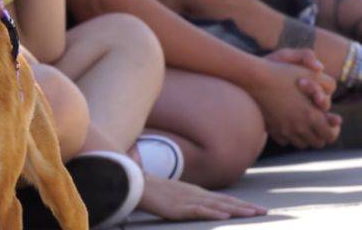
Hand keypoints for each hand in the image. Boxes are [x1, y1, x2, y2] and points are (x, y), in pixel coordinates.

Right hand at [139, 174, 266, 220]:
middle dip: (246, 207)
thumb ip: (177, 195)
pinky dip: (213, 213)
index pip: (222, 198)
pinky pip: (199, 211)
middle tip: (266, 212)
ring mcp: (187, 200)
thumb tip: (182, 198)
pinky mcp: (178, 208)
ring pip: (217, 206)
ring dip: (236, 210)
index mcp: (193, 192)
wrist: (133, 182)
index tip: (256, 208)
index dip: (239, 203)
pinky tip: (225, 216)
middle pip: (225, 201)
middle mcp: (194, 194)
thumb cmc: (148, 187)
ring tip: (253, 214)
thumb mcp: (167, 193)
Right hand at [251, 59, 340, 148]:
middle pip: (317, 143)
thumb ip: (328, 84)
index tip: (329, 121)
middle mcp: (299, 127)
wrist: (254, 78)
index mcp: (312, 115)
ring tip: (303, 124)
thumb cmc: (282, 73)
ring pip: (301, 144)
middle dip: (320, 134)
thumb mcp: (310, 74)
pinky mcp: (271, 130)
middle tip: (318, 123)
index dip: (333, 129)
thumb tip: (331, 95)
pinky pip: (285, 141)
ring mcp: (283, 130)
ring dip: (305, 136)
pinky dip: (289, 136)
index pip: (330, 135)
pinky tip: (288, 124)